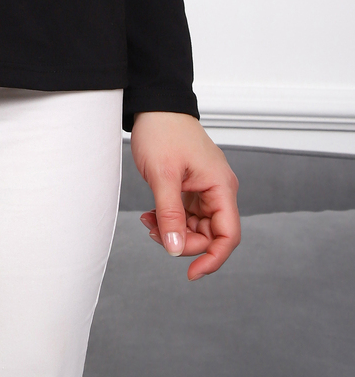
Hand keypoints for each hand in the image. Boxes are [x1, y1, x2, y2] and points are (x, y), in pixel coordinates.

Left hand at [130, 110, 239, 280]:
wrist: (155, 105)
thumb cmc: (162, 131)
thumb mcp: (162, 175)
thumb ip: (170, 215)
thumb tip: (175, 250)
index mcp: (221, 186)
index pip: (228, 235)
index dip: (212, 258)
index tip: (191, 272)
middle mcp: (219, 189)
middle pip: (211, 234)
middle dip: (184, 241)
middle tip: (154, 233)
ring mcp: (206, 188)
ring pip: (196, 226)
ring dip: (173, 231)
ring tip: (148, 221)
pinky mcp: (193, 187)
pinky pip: (187, 214)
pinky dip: (170, 219)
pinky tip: (151, 215)